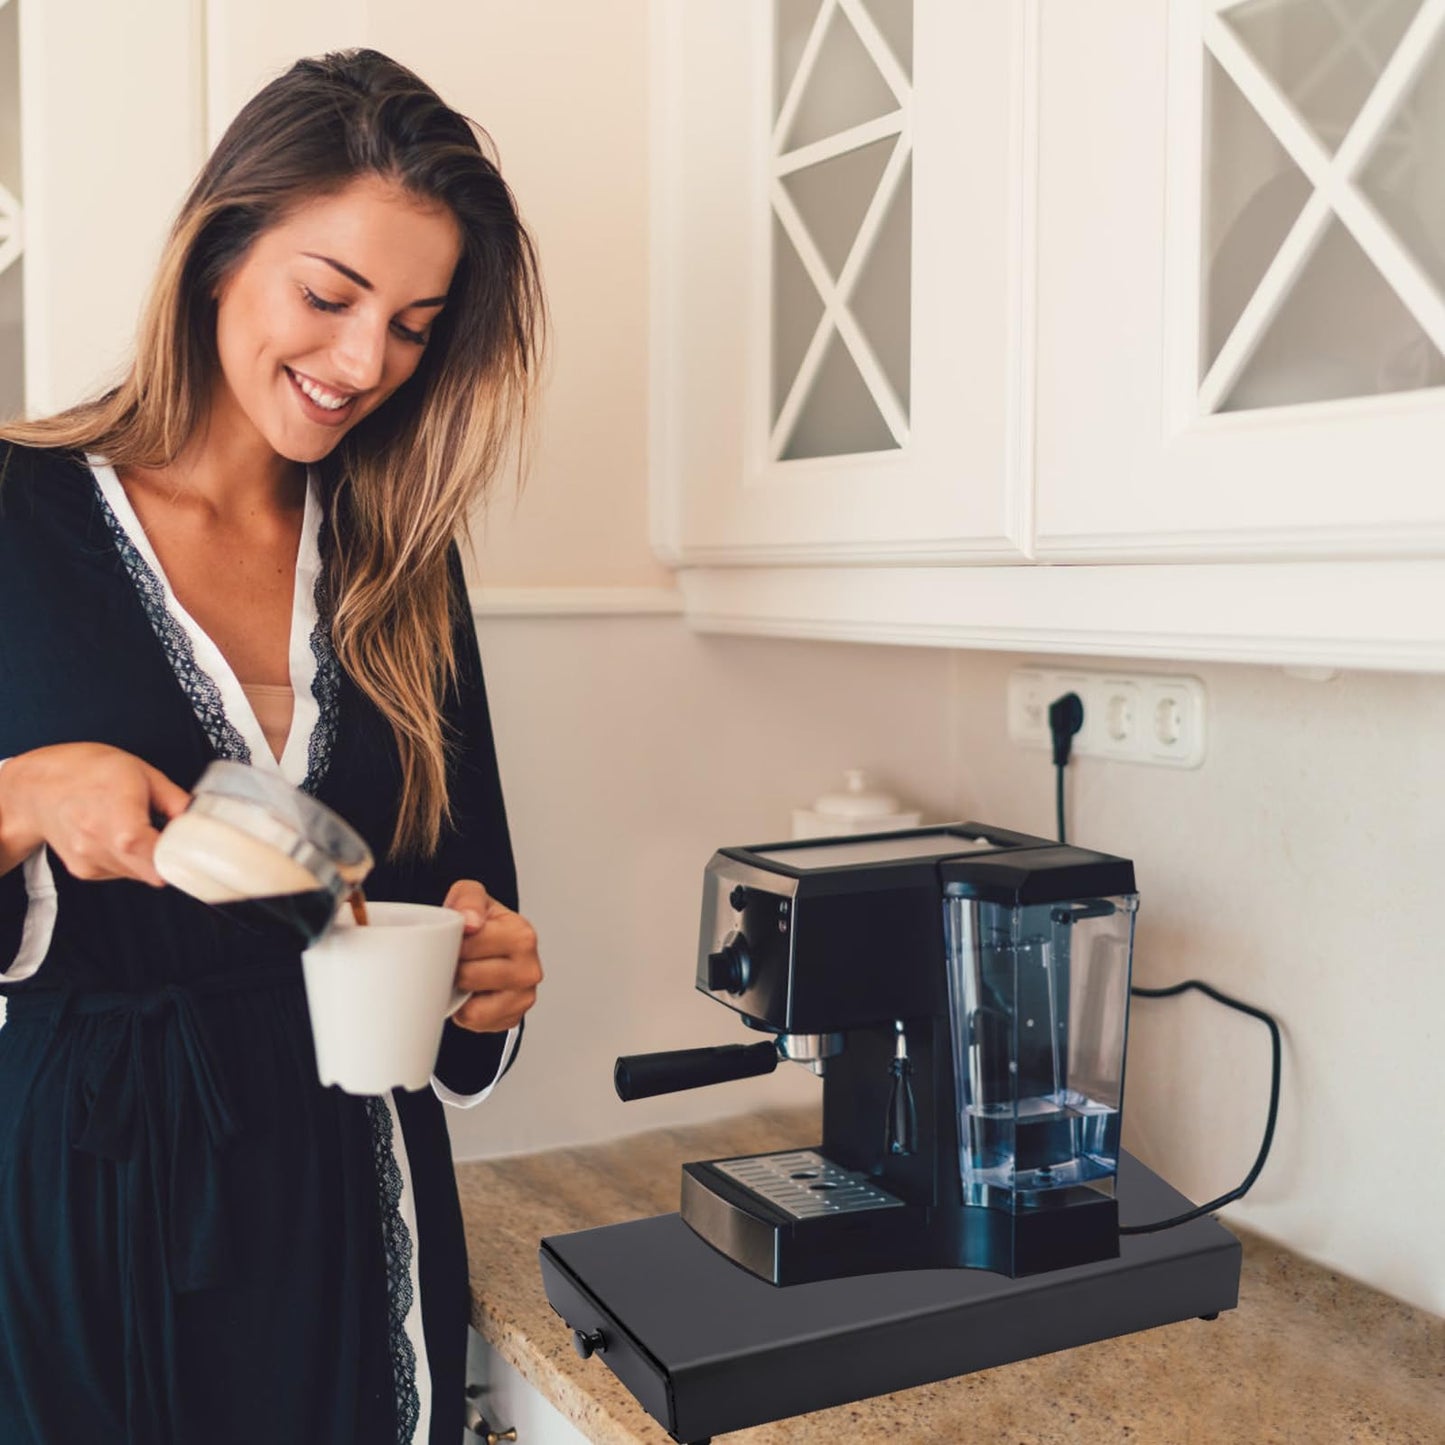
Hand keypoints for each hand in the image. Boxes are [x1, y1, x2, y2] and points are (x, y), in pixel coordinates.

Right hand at [0, 743, 191, 885]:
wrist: (38, 787)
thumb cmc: (91, 773)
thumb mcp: (143, 773)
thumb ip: (176, 801)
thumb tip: (204, 819)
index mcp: (120, 823)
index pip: (159, 859)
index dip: (182, 858)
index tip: (194, 851)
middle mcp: (101, 848)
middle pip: (153, 872)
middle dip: (169, 858)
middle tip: (170, 835)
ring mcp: (90, 862)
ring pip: (139, 874)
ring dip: (148, 858)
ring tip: (136, 826)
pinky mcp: (84, 871)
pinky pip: (121, 872)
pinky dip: (129, 859)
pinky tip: (117, 834)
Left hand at [443, 879, 542, 1033]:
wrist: (491, 947)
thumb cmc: (483, 923)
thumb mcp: (471, 896)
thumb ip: (469, 899)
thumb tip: (471, 921)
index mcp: (522, 934)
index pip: (470, 945)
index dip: (452, 944)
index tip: (454, 940)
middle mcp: (529, 967)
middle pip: (468, 976)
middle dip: (454, 969)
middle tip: (458, 960)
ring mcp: (523, 996)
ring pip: (472, 1005)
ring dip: (460, 993)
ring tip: (465, 977)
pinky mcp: (513, 1017)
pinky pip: (475, 1021)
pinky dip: (466, 1011)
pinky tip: (472, 994)